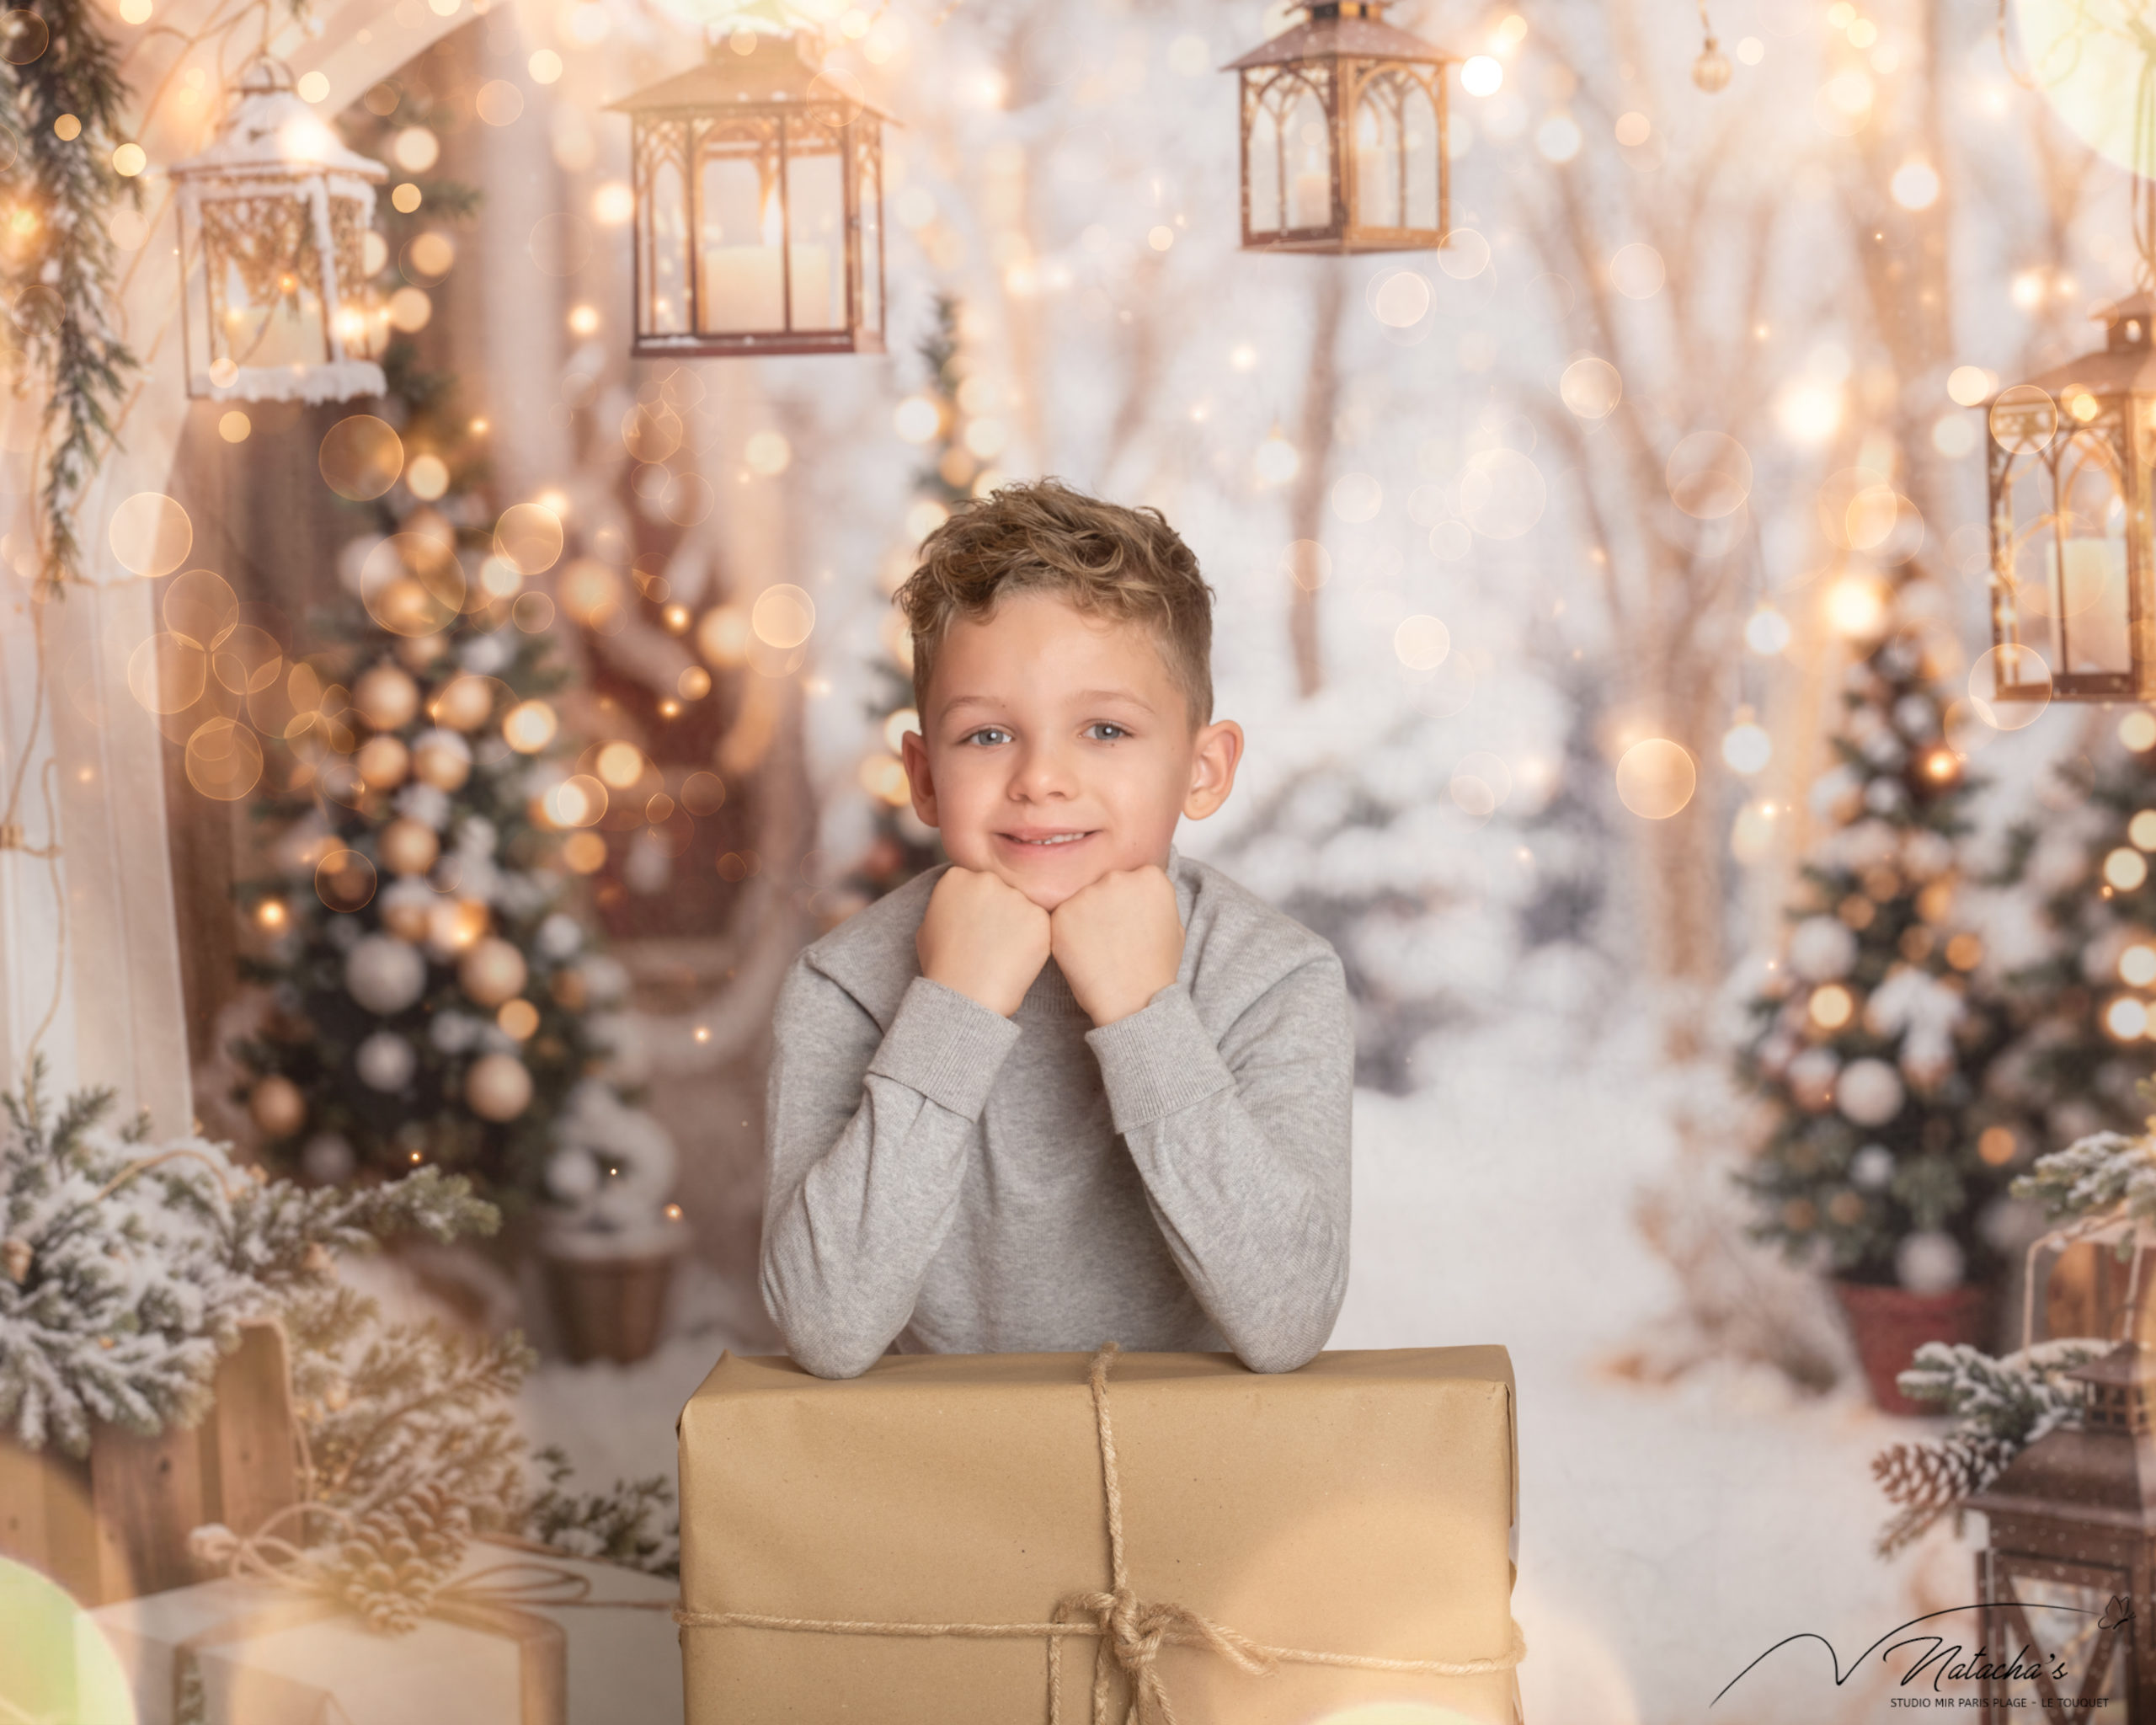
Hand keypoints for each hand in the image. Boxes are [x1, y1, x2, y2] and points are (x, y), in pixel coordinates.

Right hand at [916, 867, 1051, 1016]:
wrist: (964, 994)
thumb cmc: (942, 966)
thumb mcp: (928, 926)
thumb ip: (948, 905)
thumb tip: (961, 904)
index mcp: (956, 877)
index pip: (975, 882)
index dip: (977, 906)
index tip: (975, 926)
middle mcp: (987, 879)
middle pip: (1001, 888)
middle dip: (1000, 910)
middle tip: (992, 941)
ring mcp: (1015, 896)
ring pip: (1022, 906)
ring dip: (1018, 924)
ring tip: (1002, 953)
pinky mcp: (1039, 918)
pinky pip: (1039, 925)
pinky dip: (1033, 941)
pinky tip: (1016, 958)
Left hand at [1050, 866, 1183, 1026]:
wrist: (1132, 1001)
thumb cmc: (1156, 969)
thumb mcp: (1174, 926)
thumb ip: (1155, 901)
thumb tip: (1140, 895)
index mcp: (1150, 877)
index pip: (1133, 877)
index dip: (1129, 901)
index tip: (1130, 921)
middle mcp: (1118, 878)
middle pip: (1106, 883)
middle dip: (1106, 904)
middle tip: (1111, 936)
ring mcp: (1088, 894)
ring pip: (1082, 899)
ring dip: (1085, 917)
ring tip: (1097, 947)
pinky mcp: (1062, 914)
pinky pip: (1062, 917)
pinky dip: (1067, 933)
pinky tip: (1083, 953)